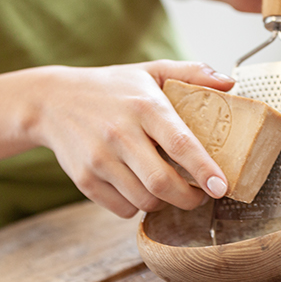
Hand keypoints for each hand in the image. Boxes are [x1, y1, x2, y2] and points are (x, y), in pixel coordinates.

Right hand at [0, 60, 234, 218]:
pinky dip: (136, 206)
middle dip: (188, 199)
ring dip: (163, 203)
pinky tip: (137, 188)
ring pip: (143, 201)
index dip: (204, 170)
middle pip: (162, 184)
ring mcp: (99, 159)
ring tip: (168, 189)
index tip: (222, 187)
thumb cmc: (110, 88)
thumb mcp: (148, 72)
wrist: (51, 101)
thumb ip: (191, 74)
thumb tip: (229, 83)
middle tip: (200, 196)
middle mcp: (120, 133)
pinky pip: (122, 209)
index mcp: (144, 106)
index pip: (181, 144)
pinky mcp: (84, 178)